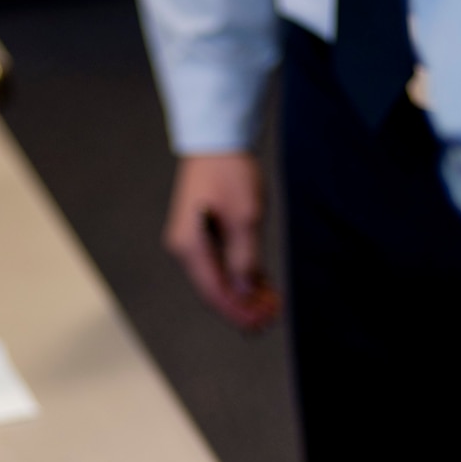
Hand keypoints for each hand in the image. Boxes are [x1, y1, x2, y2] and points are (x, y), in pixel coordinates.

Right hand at [163, 153, 280, 330]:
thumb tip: (243, 292)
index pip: (214, 292)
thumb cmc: (229, 173)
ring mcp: (195, 241)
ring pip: (221, 277)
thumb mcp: (245, 218)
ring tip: (272, 304)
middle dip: (243, 306)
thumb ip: (244, 259)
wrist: (218, 139)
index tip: (263, 322)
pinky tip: (261, 286)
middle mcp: (187, 248)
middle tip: (273, 317)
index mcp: (190, 247)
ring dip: (245, 293)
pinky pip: (222, 262)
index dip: (238, 311)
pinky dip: (241, 275)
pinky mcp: (205, 233)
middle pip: (216, 289)